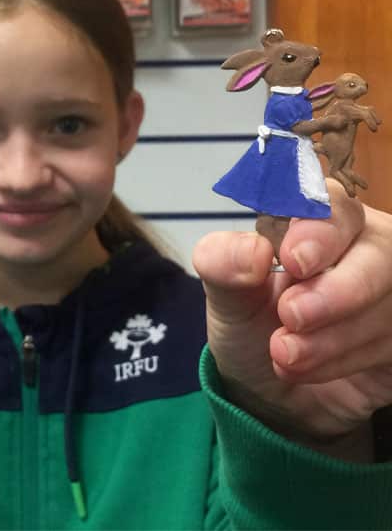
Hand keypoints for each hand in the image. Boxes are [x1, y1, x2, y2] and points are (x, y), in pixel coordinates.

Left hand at [193, 180, 391, 457]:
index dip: (320, 230)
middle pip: (381, 250)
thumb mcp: (225, 297)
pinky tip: (307, 368)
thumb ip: (223, 264)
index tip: (292, 259)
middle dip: (336, 289)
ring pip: (390, 303)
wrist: (270, 393)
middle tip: (291, 315)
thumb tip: (251, 250)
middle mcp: (364, 249)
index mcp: (317, 223)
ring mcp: (390, 294)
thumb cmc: (252, 328)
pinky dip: (349, 359)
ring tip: (284, 353)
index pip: (335, 204)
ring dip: (334, 336)